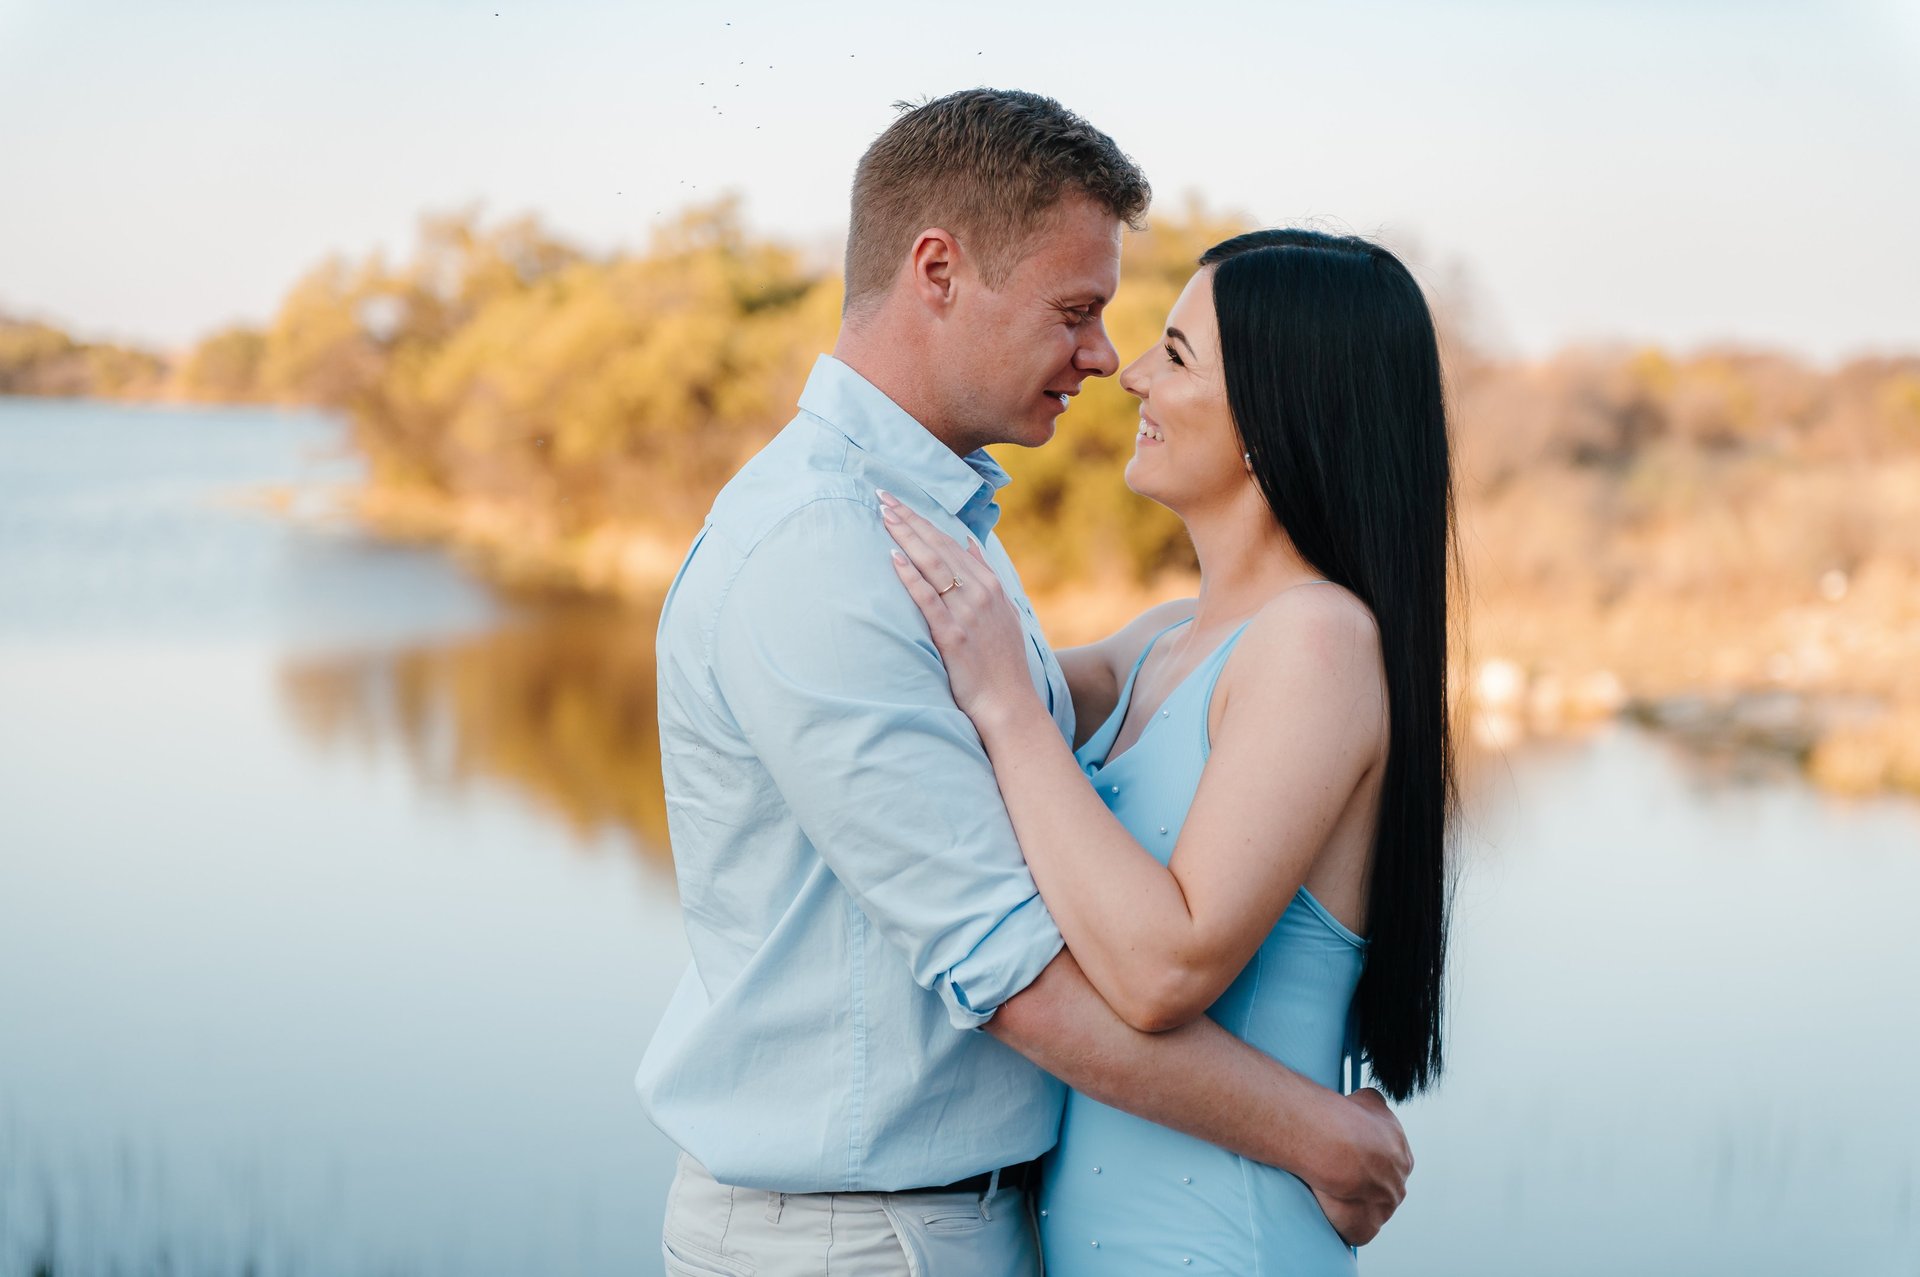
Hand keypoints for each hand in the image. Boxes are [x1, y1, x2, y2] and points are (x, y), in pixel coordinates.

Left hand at [880, 490, 1038, 726]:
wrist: (1010, 703)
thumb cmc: (1002, 662)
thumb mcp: (1004, 612)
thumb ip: (986, 575)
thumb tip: (970, 542)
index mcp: (991, 586)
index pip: (951, 543)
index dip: (923, 521)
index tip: (900, 502)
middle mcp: (981, 593)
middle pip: (938, 547)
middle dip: (909, 519)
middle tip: (883, 495)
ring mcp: (968, 613)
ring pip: (933, 565)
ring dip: (907, 537)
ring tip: (884, 515)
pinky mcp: (953, 635)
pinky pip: (928, 599)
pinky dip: (911, 576)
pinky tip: (893, 557)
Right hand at [1307, 1088, 1412, 1247]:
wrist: (1335, 1144)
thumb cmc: (1348, 1119)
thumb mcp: (1369, 1100)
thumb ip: (1374, 1107)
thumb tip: (1370, 1105)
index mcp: (1402, 1157)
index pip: (1388, 1164)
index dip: (1368, 1161)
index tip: (1348, 1156)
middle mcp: (1397, 1185)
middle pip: (1381, 1190)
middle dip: (1362, 1184)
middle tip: (1336, 1174)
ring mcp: (1384, 1209)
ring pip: (1369, 1210)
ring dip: (1353, 1205)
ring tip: (1328, 1191)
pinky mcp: (1366, 1228)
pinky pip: (1357, 1230)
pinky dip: (1345, 1224)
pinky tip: (1330, 1209)